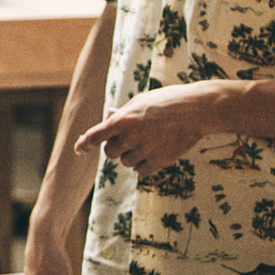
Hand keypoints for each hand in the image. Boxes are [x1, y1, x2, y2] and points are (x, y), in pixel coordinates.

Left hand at [75, 82, 215, 176]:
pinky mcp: (160, 161)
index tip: (79, 150)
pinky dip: (144, 167)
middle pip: (109, 152)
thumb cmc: (166, 102)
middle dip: (114, 148)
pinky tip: (153, 155)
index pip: (95, 136)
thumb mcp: (139, 103)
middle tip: (126, 140)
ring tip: (146, 142)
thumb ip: (123, 116)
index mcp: (123, 119)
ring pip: (126, 162)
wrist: (196, 109)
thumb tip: (107, 125)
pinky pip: (141, 172)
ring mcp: (146, 150)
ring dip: (131, 156)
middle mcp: (131, 136)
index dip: (84, 144)